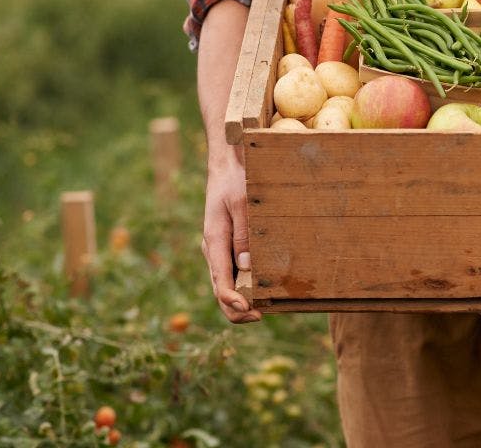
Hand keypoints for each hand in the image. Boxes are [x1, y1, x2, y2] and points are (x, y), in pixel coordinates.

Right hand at [201, 152, 261, 323]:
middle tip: (262, 316)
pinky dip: (244, 285)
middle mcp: (214, 250)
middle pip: (220, 290)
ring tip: (267, 308)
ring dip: (242, 299)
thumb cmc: (235, 180)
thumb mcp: (242, 204)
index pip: (220, 282)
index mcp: (214, 242)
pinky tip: (263, 288)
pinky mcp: (227, 246)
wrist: (227, 164)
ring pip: (226, 284)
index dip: (234, 302)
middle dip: (238, 309)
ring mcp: (219, 250)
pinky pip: (233, 272)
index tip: (251, 312)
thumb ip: (244, 235)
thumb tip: (247, 267)